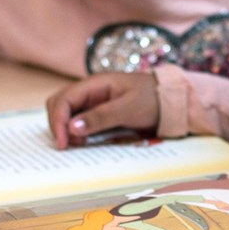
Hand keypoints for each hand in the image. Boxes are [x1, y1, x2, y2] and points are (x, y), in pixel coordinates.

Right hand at [45, 72, 159, 149]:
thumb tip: (71, 128)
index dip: (58, 121)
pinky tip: (84, 142)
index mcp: (95, 83)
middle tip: (69, 145)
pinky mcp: (98, 112)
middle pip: (59, 105)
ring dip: (65, 129)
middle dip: (58, 125)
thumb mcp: (128, 108)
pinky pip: (78, 121)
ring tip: (78, 144)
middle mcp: (89, 91)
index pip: (63, 99)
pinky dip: (75, 132)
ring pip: (66, 113)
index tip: (63, 143)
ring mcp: (92, 101)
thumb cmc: (152, 99)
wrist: (170, 100)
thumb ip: (101, 117)